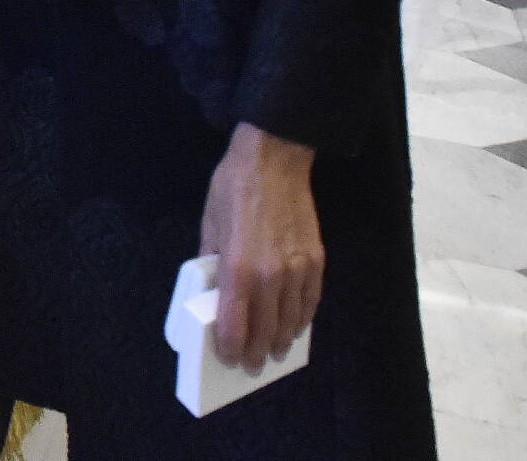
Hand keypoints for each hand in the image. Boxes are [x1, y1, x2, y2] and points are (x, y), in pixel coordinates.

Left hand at [199, 122, 323, 371]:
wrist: (274, 161)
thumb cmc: (233, 188)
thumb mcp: (209, 223)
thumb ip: (211, 261)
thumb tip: (211, 290)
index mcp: (238, 267)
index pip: (235, 323)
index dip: (230, 346)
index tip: (227, 358)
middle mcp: (271, 275)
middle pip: (267, 330)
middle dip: (257, 352)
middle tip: (251, 366)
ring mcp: (297, 270)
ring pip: (292, 321)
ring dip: (282, 340)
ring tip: (274, 351)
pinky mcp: (316, 261)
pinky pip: (310, 302)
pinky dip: (302, 318)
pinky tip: (295, 325)